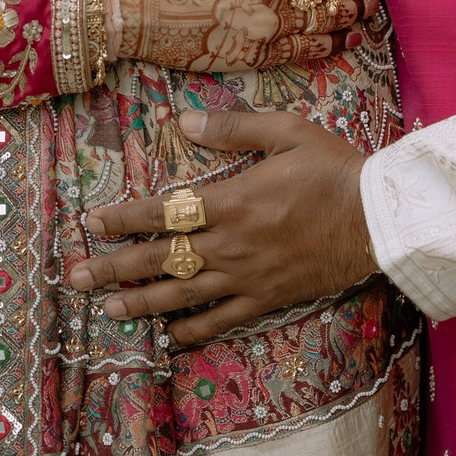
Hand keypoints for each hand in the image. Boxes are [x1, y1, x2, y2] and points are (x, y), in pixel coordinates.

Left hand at [63, 105, 376, 342]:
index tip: (91, 221)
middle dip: (115, 268)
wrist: (379, 219)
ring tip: (107, 310)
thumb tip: (181, 120)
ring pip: (182, 294)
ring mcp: (247, 277)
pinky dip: (192, 330)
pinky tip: (168, 335)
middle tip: (76, 278)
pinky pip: (222, 320)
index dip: (123, 217)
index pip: (163, 211)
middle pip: (161, 258)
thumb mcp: (287, 131)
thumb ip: (233, 127)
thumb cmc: (334, 169)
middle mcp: (231, 244)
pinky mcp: (267, 299)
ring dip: (141, 302)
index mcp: (232, 201)